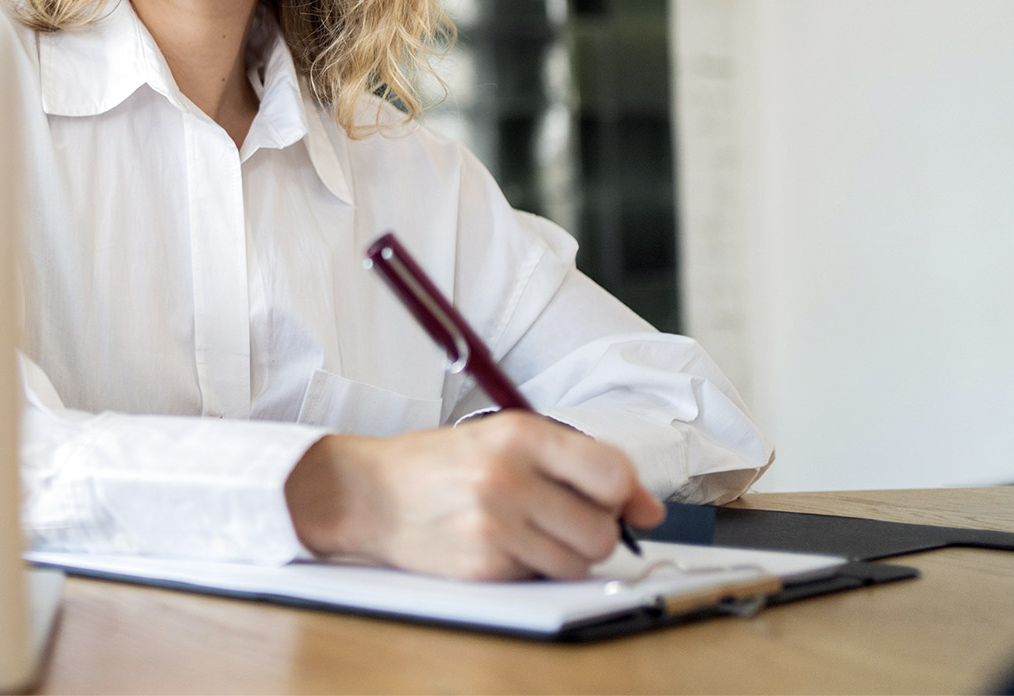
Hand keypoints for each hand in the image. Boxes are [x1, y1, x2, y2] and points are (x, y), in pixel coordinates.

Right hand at [284, 412, 665, 579]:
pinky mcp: (482, 567)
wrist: (366, 493)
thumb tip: (648, 511)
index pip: (611, 472)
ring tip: (528, 532)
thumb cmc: (437, 464)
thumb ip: (578, 466)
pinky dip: (530, 569)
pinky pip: (540, 579)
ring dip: (565, 555)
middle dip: (593, 531)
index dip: (624, 494)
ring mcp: (493, 526)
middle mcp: (506, 478)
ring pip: (578, 562)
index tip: (617, 501)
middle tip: (560, 518)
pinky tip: (499, 546)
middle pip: (601, 529)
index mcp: (517, 434)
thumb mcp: (502, 441)